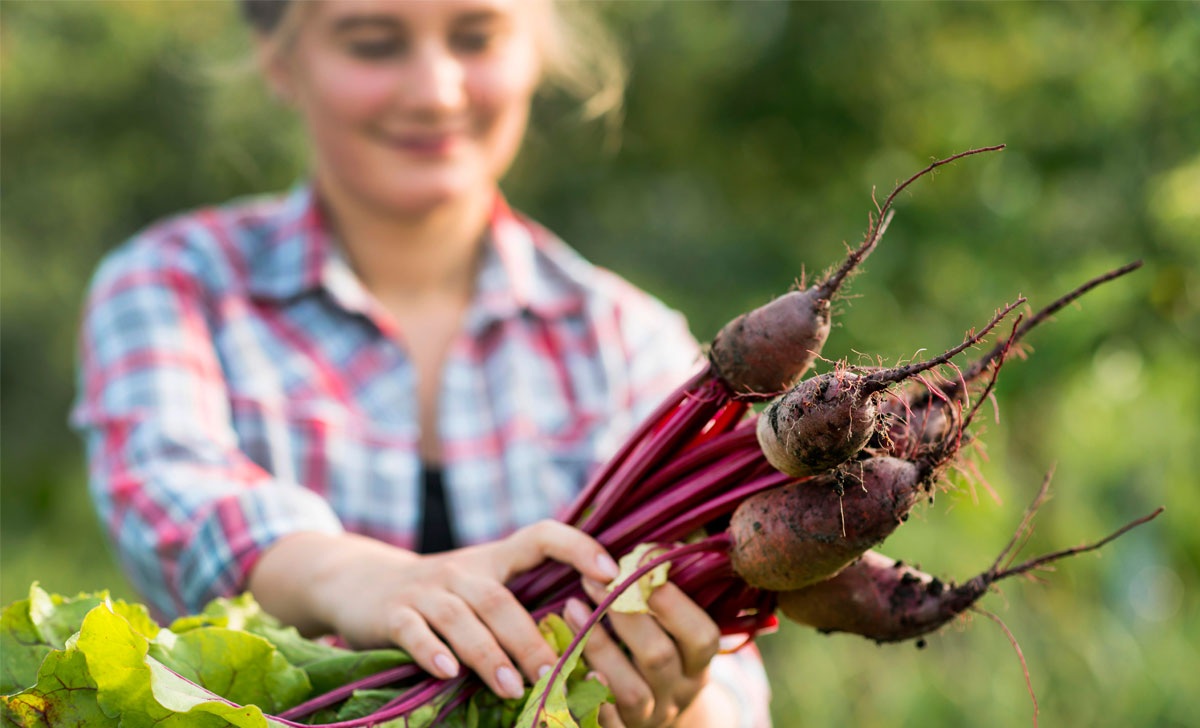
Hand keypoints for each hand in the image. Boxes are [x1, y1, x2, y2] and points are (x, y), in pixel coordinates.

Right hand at [248, 522, 619, 700]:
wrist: (360, 582)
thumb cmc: (442, 596)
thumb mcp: (481, 586)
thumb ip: (523, 604)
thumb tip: (590, 643)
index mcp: (494, 559)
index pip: (541, 535)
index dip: (578, 546)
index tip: (611, 573)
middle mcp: (463, 570)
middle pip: (501, 599)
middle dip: (530, 639)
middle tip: (555, 673)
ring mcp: (426, 590)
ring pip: (462, 618)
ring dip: (489, 654)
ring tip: (513, 687)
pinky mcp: (392, 613)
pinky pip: (414, 631)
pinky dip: (431, 651)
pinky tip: (447, 673)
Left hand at [564, 577, 721, 727]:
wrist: (655, 716)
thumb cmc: (657, 652)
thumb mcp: (673, 630)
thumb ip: (664, 594)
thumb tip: (654, 547)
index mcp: (697, 664)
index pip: (702, 637)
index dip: (674, 604)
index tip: (639, 569)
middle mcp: (679, 693)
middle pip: (659, 658)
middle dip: (625, 616)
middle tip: (593, 581)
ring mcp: (650, 718)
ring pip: (631, 691)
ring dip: (599, 648)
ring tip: (570, 609)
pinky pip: (603, 722)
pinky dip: (582, 695)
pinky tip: (559, 662)